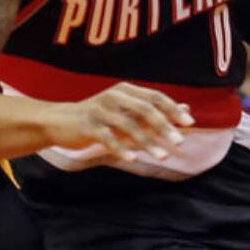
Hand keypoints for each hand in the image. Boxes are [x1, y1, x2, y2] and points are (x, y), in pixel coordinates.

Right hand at [48, 83, 193, 161]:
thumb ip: (155, 111)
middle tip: (180, 141)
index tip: (189, 123)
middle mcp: (113, 96)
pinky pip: (107, 138)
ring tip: (164, 156)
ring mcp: (99, 110)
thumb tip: (186, 110)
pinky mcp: (87, 125)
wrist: (60, 121)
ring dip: (148, 142)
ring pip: (128, 126)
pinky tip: (134, 158)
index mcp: (125, 90)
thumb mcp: (127, 111)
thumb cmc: (100, 117)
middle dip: (164, 126)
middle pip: (144, 109)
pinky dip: (122, 148)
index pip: (154, 97)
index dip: (172, 109)